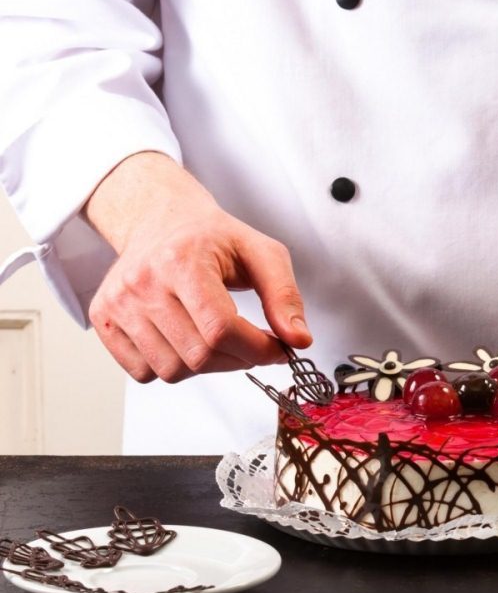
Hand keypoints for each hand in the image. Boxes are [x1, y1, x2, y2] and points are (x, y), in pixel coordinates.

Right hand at [84, 152, 311, 382]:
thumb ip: (284, 296)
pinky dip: (173, 366)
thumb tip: (298, 339)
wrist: (161, 220)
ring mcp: (118, 302)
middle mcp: (142, 282)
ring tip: (218, 339)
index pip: (221, 329)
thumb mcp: (261, 252)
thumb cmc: (212, 237)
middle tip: (251, 344)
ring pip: (172, 371)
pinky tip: (186, 340)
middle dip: (238, 359)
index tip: (277, 350)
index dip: (258, 350)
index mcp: (182, 260)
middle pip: (199, 355)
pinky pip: (143, 372)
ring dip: (207, 366)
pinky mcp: (103, 319)